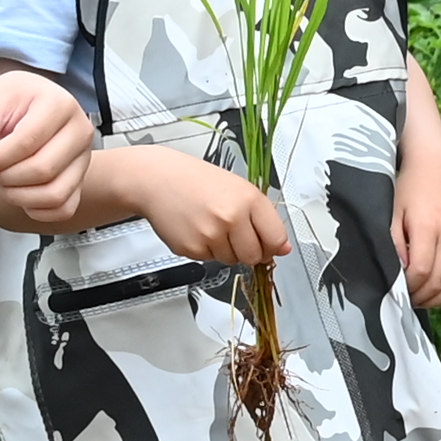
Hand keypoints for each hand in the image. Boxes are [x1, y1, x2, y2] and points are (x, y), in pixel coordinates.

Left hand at [0, 68, 95, 232]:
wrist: (30, 104)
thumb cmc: (14, 100)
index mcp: (60, 105)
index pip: (27, 142)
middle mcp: (80, 132)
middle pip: (43, 170)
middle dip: (5, 177)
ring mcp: (84, 159)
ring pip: (55, 194)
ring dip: (18, 196)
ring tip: (3, 180)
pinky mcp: (81, 181)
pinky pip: (63, 209)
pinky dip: (36, 210)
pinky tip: (19, 192)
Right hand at [117, 145, 292, 269]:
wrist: (157, 179)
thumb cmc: (198, 181)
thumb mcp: (238, 189)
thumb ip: (264, 219)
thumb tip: (283, 249)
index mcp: (249, 200)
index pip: (276, 239)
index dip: (273, 245)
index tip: (268, 244)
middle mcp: (231, 218)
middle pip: (254, 256)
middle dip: (248, 250)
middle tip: (234, 232)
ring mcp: (210, 235)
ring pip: (231, 260)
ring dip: (225, 249)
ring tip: (211, 225)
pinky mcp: (191, 248)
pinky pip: (209, 260)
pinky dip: (205, 249)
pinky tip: (196, 228)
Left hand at [394, 128, 440, 308]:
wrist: (436, 171)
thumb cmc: (408, 191)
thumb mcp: (392, 214)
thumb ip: (395, 244)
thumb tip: (399, 273)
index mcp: (428, 227)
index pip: (422, 271)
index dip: (409, 287)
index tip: (398, 289)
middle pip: (440, 282)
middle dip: (421, 297)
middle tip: (407, 299)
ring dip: (439, 298)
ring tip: (423, 298)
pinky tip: (440, 287)